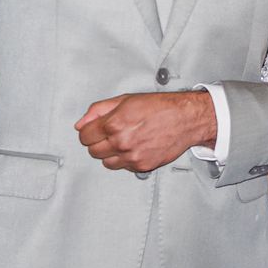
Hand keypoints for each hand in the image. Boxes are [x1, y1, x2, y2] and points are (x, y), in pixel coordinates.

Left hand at [77, 91, 213, 171]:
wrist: (185, 119)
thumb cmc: (160, 107)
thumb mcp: (126, 100)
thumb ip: (98, 111)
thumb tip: (81, 123)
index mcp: (114, 123)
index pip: (85, 136)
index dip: (88, 132)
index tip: (94, 130)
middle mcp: (121, 142)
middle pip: (93, 151)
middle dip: (98, 142)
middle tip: (109, 135)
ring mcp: (131, 156)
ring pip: (106, 162)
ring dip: (110, 154)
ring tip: (122, 141)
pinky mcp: (142, 166)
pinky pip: (123, 167)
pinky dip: (125, 160)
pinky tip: (134, 147)